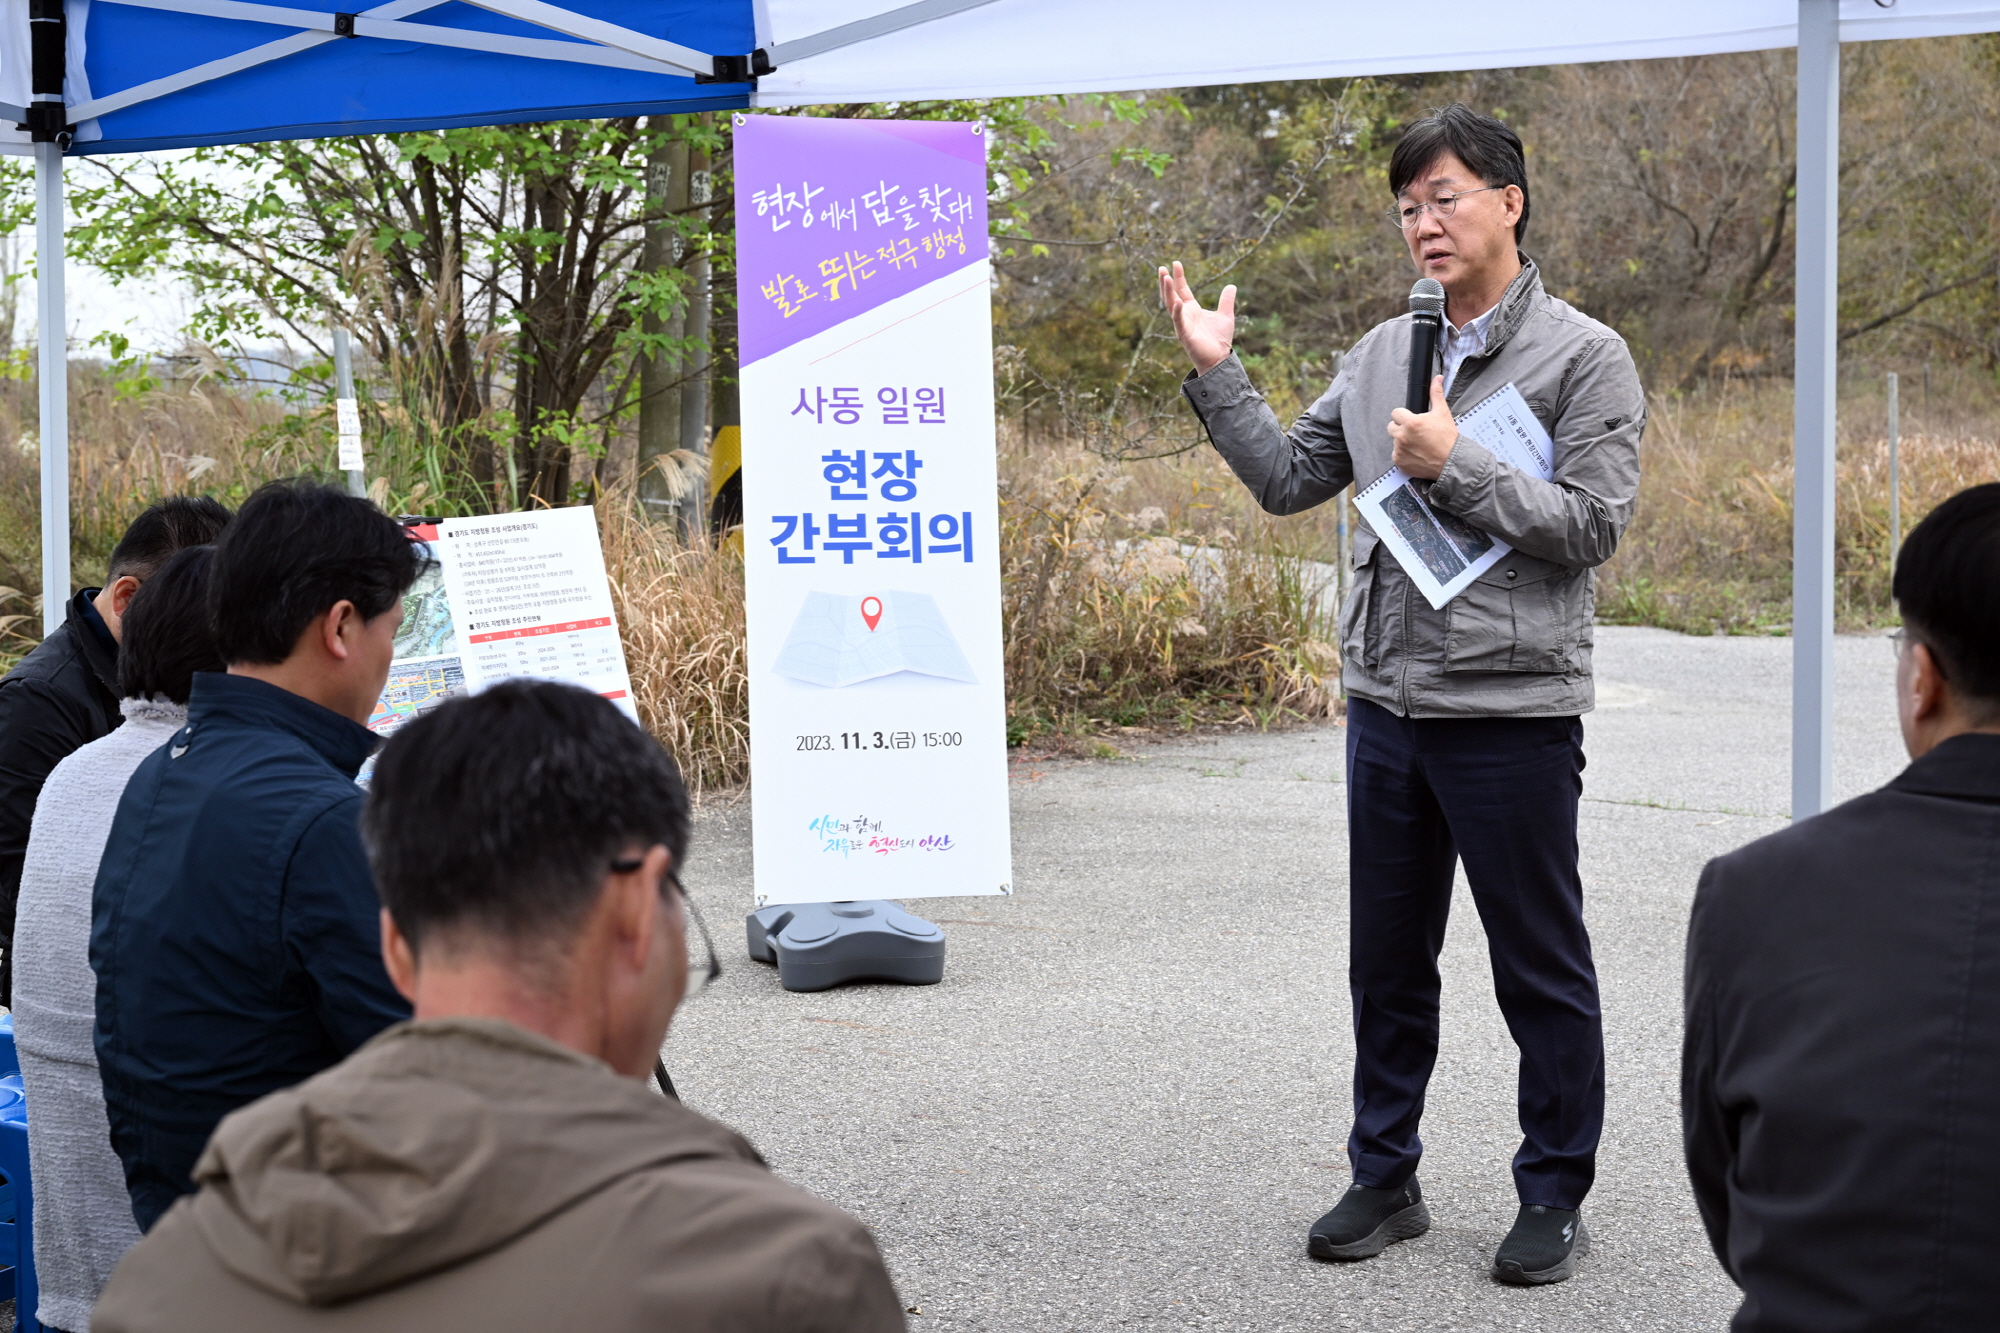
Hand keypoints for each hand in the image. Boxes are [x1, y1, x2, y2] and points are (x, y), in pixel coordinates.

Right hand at [1157, 260, 1234, 375]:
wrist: (1219, 359)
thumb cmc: (1219, 340)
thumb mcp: (1226, 315)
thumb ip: (1226, 301)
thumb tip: (1231, 286)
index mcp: (1192, 309)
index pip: (1182, 289)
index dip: (1179, 277)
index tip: (1176, 263)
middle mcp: (1184, 315)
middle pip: (1171, 295)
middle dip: (1166, 282)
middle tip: (1162, 268)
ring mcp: (1182, 324)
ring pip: (1171, 305)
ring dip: (1167, 292)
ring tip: (1165, 278)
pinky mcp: (1185, 335)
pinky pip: (1179, 321)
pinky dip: (1177, 312)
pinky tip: (1177, 302)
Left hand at [1388, 376, 1458, 479]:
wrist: (1451, 461)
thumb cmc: (1447, 438)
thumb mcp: (1442, 413)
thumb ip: (1436, 394)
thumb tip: (1437, 379)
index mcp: (1410, 422)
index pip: (1395, 413)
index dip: (1404, 416)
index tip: (1412, 420)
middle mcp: (1402, 436)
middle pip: (1391, 427)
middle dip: (1401, 428)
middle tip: (1415, 432)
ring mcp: (1399, 450)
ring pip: (1394, 441)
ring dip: (1402, 441)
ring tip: (1418, 444)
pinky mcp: (1399, 462)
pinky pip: (1396, 455)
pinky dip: (1403, 454)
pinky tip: (1416, 453)